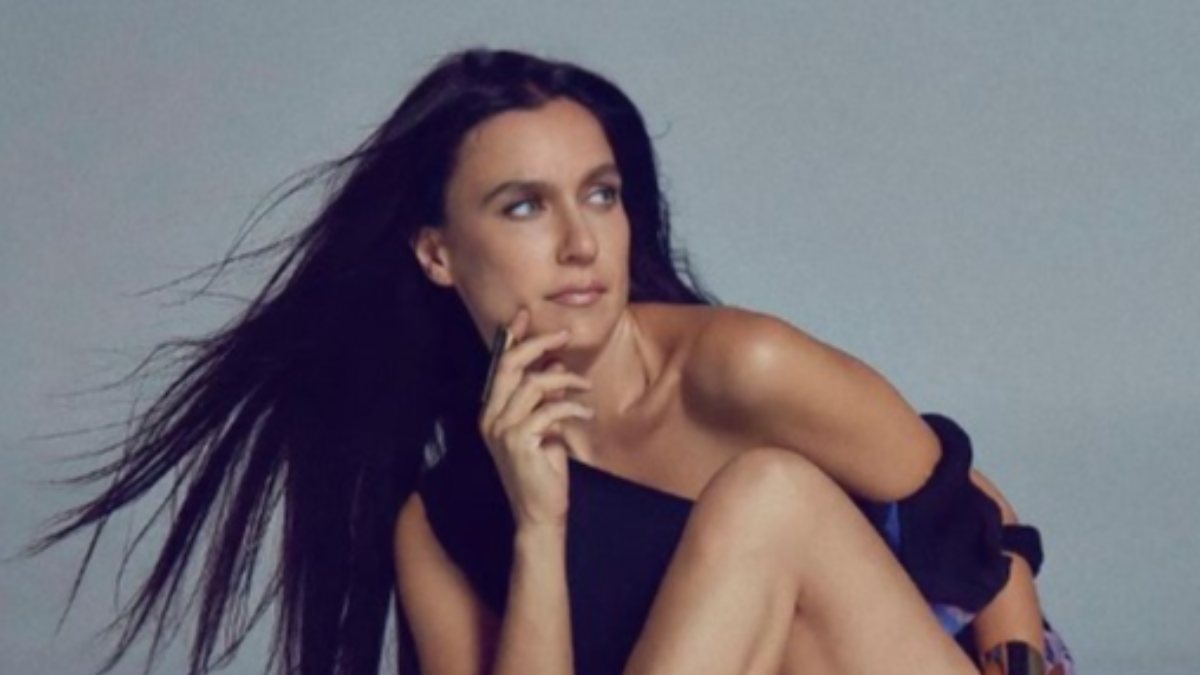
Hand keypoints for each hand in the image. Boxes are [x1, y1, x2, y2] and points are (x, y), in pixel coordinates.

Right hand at [478, 307, 593, 529]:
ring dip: (564, 380)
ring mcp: (502, 429)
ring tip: (585, 387)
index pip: (497, 365)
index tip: (524, 315)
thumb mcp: (543, 425)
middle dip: (537, 344)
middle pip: (510, 365)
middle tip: (564, 335)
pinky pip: (548, 410)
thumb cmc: (543, 469)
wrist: (540, 512)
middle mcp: (490, 417)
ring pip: (532, 384)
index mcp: (492, 411)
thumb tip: (555, 363)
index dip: (510, 337)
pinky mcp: (519, 442)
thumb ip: (543, 396)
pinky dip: (570, 406)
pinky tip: (584, 413)